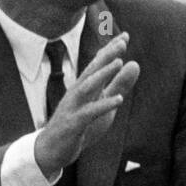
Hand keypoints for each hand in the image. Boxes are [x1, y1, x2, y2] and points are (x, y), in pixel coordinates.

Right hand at [34, 32, 139, 177]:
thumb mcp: (103, 103)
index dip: (110, 51)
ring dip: (102, 74)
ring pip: (87, 87)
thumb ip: (118, 84)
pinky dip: (103, 105)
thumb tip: (135, 63)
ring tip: (119, 62)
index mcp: (84, 87)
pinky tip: (118, 99)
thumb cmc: (78, 124)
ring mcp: (73, 107)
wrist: (51, 149)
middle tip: (122, 42)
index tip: (125, 36)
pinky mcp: (73, 124)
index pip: (97, 65)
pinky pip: (89, 113)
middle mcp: (77, 93)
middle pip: (92, 70)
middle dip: (107, 56)